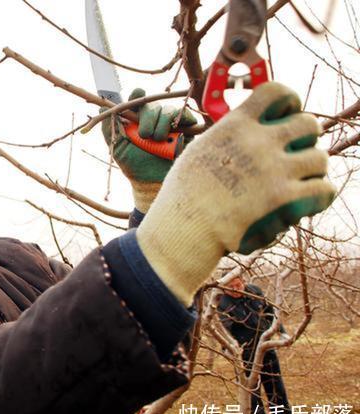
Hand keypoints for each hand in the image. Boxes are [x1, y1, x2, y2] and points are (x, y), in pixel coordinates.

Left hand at [102, 88, 196, 211]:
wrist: (153, 182)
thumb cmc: (135, 166)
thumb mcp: (118, 148)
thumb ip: (110, 129)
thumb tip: (102, 109)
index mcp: (136, 121)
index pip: (137, 102)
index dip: (137, 96)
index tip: (138, 94)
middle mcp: (153, 119)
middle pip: (151, 105)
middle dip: (147, 117)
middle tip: (145, 135)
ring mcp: (170, 124)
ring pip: (167, 111)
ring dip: (161, 125)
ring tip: (158, 141)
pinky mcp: (186, 129)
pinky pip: (185, 116)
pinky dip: (180, 121)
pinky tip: (174, 133)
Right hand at [135, 82, 334, 304]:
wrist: (182, 229)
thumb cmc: (184, 196)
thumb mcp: (200, 150)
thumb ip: (229, 137)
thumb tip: (247, 131)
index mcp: (235, 126)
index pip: (277, 92)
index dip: (289, 102)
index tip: (286, 115)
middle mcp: (258, 142)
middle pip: (308, 124)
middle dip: (304, 139)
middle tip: (293, 155)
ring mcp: (274, 170)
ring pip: (320, 158)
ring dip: (311, 171)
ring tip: (295, 182)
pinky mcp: (285, 200)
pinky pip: (323, 190)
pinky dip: (317, 196)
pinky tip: (303, 202)